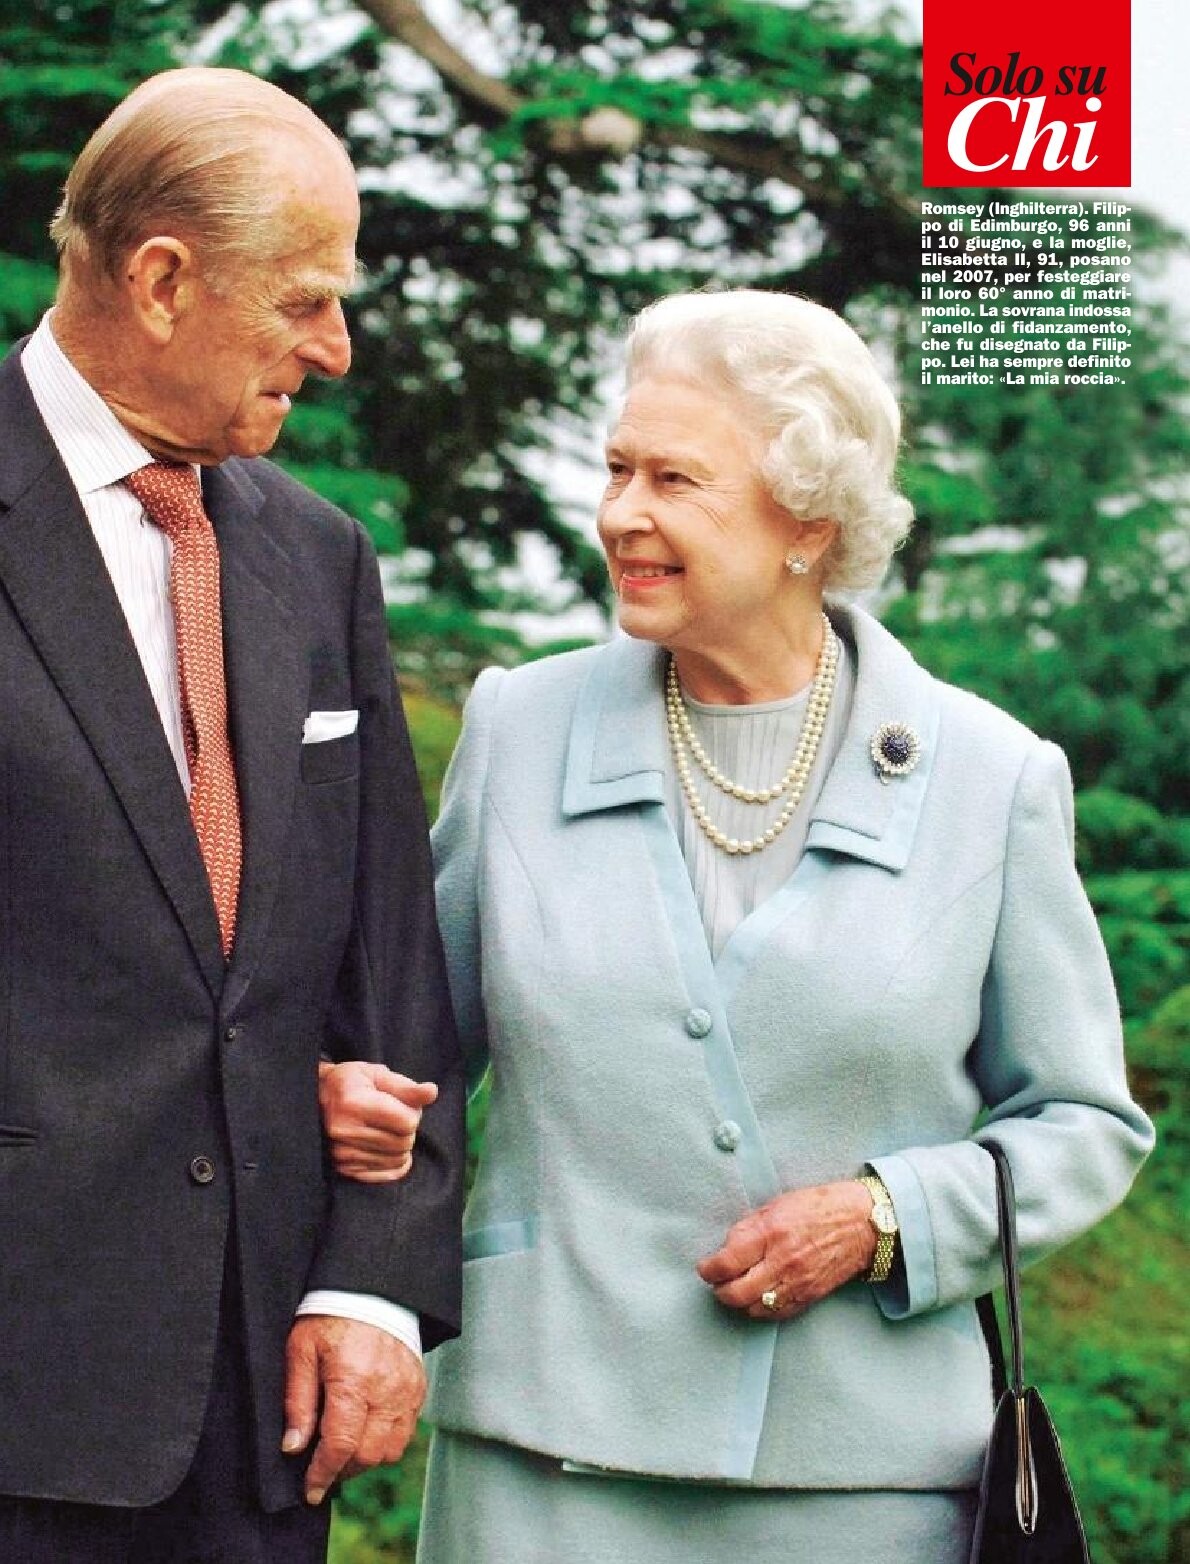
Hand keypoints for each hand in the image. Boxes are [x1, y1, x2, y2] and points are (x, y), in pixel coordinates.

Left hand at [282, 1316, 426, 1503]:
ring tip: (344, 1450)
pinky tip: (366, 1430)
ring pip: (391, 1450)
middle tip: (323, 1469)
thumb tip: (293, 1447)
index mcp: (353, 1380)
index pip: (341, 1446)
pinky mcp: (417, 1386)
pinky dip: (386, 1441)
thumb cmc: (330, 1316)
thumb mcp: (301, 1351)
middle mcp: (386, 1389)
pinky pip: (406, 1431)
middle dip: (342, 1471)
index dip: (323, 1474)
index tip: (309, 1491)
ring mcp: (407, 1389)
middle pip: (368, 1455)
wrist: (371, 1287)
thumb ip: (298, 1401)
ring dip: (366, 1459)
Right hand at [318, 1060, 437, 1181]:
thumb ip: (406, 1086)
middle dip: (407, 1130)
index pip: (407, 1122)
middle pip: (404, 1142)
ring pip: (397, 1160)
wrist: (314, 1099)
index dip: (412, 1112)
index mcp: (354, 1103)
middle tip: (394, 1117)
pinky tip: (386, 1149)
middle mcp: (345, 1131)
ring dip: (400, 1146)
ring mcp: (342, 1154)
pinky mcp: (343, 1168)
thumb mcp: (376, 1075)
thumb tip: (432, 1092)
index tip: (401, 1104)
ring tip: (386, 1130)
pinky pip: (385, 1175)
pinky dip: (393, 1164)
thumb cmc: (350, 1082)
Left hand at [696, 1181, 876, 1320]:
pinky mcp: (808, 1297)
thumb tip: (726, 1249)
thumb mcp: (776, 1205)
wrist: (861, 1224)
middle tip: (717, 1282)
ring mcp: (797, 1283)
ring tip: (737, 1288)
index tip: (705, 1268)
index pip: (727, 1263)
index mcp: (771, 1233)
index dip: (709, 1269)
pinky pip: (776, 1314)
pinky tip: (758, 1297)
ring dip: (739, 1302)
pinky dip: (761, 1309)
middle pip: (736, 1293)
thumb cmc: (819, 1207)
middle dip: (719, 1290)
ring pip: (753, 1308)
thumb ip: (749, 1228)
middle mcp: (783, 1262)